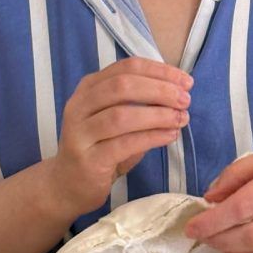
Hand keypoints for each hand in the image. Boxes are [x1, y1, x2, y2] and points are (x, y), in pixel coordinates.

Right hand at [50, 58, 191, 217]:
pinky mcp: (88, 159)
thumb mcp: (116, 117)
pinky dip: (151, 137)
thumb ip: (139, 102)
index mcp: (89, 88)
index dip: (159, 71)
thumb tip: (179, 93)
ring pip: (122, 115)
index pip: (127, 67)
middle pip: (123, 86)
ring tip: (181, 118)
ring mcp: (80, 133)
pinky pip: (123, 144)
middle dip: (160, 90)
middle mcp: (79, 106)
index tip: (185, 81)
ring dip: (158, 114)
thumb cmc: (100, 147)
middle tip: (186, 100)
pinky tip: (170, 135)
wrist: (67, 185)